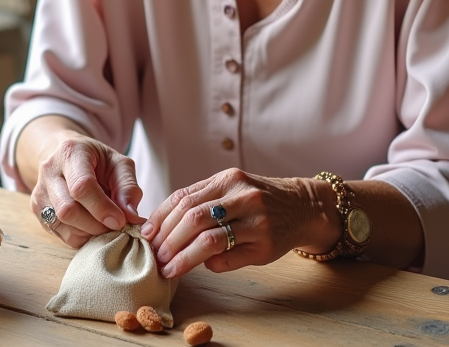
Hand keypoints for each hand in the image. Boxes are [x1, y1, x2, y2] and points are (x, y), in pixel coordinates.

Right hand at [29, 130, 144, 247]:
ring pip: (62, 224)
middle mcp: (49, 172)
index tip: (120, 221)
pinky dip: (80, 237)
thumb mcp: (119, 164)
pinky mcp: (37, 210)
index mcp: (71, 153)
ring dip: (89, 233)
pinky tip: (92, 228)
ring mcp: (39, 192)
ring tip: (105, 226)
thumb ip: (128, 187)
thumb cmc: (97, 161)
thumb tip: (131, 216)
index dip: (102, 208)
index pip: (81, 186)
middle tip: (116, 226)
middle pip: (68, 210)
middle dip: (96, 225)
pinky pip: (59, 233)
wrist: (67, 156)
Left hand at [140, 168, 334, 278]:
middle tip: (155, 256)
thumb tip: (160, 228)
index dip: (160, 219)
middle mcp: (242, 196)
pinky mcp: (266, 243)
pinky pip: (229, 258)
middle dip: (168, 240)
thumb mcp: (231, 189)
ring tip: (169, 268)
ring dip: (183, 258)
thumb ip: (201, 201)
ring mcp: (256, 220)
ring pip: (208, 240)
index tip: (146, 235)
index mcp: (228, 180)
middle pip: (192, 218)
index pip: (183, 198)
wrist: (302, 207)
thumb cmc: (258, 200)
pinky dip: (211, 265)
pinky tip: (203, 267)